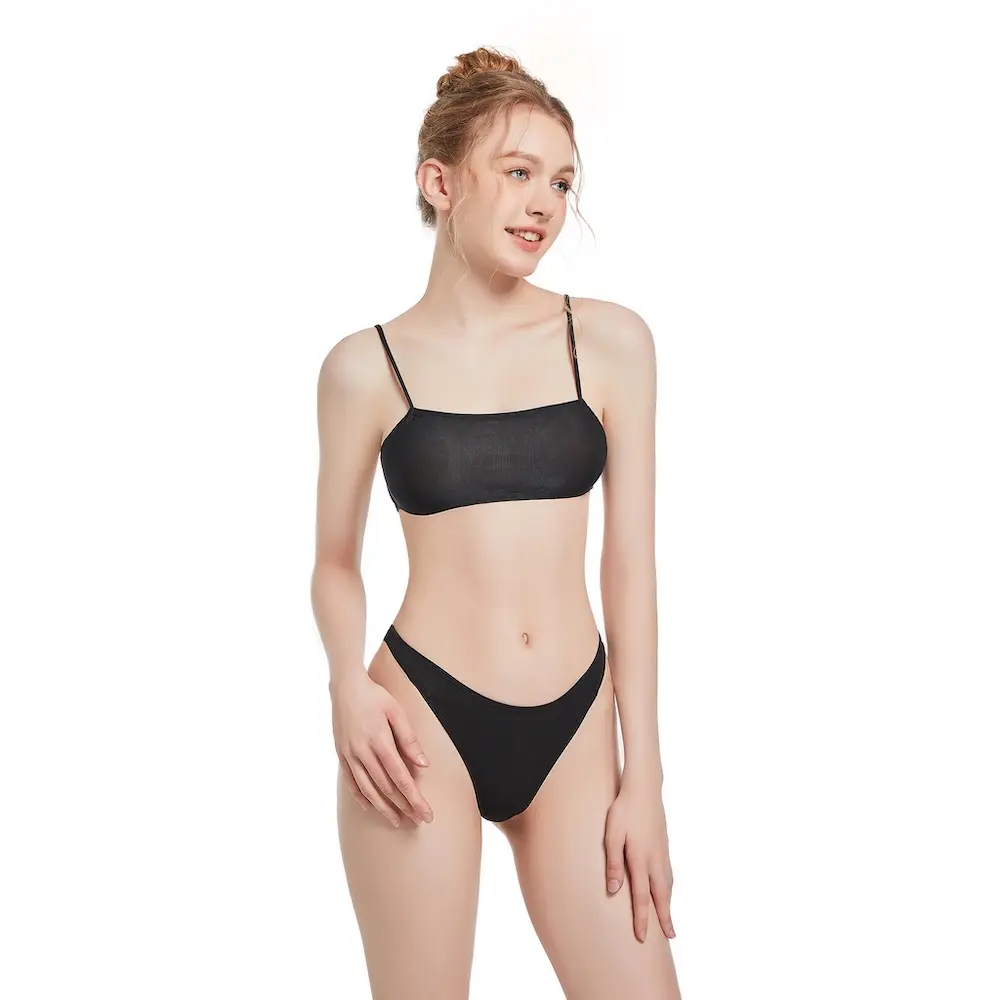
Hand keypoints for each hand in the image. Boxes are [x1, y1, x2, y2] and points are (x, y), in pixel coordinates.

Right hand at [330, 672, 434, 828]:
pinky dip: (361, 796)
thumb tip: (424, 765)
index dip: (414, 798)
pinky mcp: (341, 754)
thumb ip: (409, 739)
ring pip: (368, 789)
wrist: (345, 686)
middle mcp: (363, 752)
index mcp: (380, 741)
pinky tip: (370, 807)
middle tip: (419, 821)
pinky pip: (351, 781)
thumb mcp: (396, 711)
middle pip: (386, 787)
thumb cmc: (375, 696)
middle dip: (404, 807)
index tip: (426, 813)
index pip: (401, 778)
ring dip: (383, 807)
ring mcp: (349, 755)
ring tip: (397, 821)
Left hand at [604, 773, 674, 941]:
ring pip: (668, 885)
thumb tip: (613, 890)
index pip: (641, 896)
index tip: (643, 937)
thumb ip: (613, 863)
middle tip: (671, 937)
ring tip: (669, 920)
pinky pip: (669, 873)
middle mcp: (655, 860)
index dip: (642, 918)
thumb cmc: (623, 811)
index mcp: (640, 859)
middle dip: (665, 918)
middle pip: (661, 895)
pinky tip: (666, 890)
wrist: (644, 789)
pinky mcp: (665, 846)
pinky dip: (669, 888)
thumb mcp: (612, 835)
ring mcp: (662, 852)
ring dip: (669, 904)